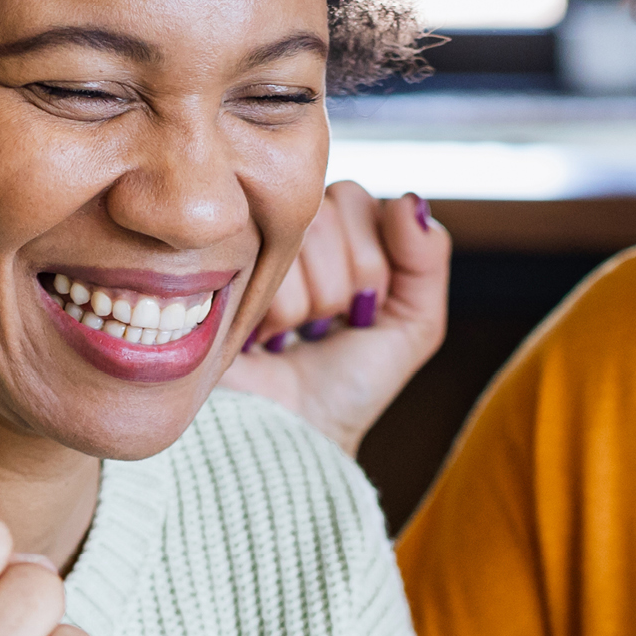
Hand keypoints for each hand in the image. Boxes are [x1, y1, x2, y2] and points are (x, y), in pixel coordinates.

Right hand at [221, 182, 450, 455]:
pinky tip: (260, 336)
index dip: (368, 262)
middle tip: (321, 326)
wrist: (290, 436)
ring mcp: (242, 245)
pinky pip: (260, 267)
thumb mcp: (413, 325)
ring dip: (301, 307)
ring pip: (295, 241)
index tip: (359, 309)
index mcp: (331, 228)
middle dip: (338, 287)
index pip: (356, 199)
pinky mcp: (207, 270)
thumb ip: (427, 258)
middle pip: (327, 215)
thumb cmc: (345, 385)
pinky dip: (271, 316)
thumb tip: (409, 201)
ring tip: (288, 335)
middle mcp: (282, 227)